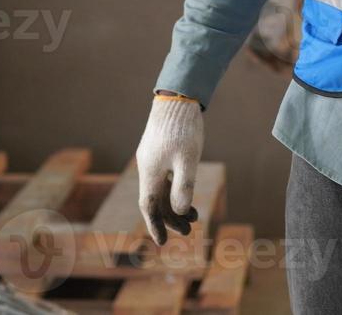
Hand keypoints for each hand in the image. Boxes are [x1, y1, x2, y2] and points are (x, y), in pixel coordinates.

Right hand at [134, 93, 204, 244]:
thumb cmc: (183, 128)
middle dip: (170, 218)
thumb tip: (180, 211)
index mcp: (150, 171)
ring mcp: (152, 159)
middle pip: (156, 200)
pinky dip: (175, 189)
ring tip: (193, 216)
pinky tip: (188, 194)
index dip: (155, 225)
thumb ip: (183, 186)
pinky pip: (164, 177)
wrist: (178, 98)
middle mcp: (147, 167)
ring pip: (161, 189)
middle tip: (189, 230)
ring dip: (175, 205)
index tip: (162, 242)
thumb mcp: (188, 159)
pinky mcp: (160, 151)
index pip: (149, 206)